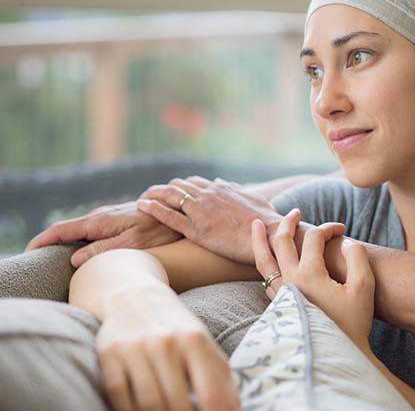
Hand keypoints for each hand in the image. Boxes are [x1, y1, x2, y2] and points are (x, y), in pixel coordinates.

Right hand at [26, 201, 181, 267]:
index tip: (28, 252)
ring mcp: (110, 217)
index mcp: (100, 221)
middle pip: (68, 230)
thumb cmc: (160, 230)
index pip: (62, 229)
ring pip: (81, 230)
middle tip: (34, 261)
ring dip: (65, 242)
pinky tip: (81, 250)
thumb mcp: (133, 243)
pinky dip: (82, 240)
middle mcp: (102, 216)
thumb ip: (103, 250)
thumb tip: (73, 259)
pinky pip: (93, 231)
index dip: (43, 240)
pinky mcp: (119, 220)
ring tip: (52, 259)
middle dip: (50, 243)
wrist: (180, 211)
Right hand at [97, 283, 239, 410]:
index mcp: (195, 340)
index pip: (211, 392)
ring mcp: (135, 349)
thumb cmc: (176, 330)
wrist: (134, 297)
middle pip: (178, 404)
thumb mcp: (203, 344)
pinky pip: (120, 398)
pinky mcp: (110, 356)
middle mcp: (165, 343)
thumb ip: (219, 377)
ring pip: (148, 405)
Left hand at [138, 176, 281, 264]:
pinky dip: (153, 208)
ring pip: (169, 196)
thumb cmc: (266, 220)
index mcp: (221, 189)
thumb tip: (225, 183)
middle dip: (163, 190)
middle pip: (178, 186)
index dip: (180, 186)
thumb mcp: (252, 199)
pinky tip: (142, 206)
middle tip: (151, 196)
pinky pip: (168, 215)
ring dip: (153, 195)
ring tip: (141, 198)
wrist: (270, 234)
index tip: (172, 192)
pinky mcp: (196, 229)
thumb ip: (236, 190)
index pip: (194, 182)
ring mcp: (201, 211)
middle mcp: (208, 195)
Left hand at [252, 209, 374, 348]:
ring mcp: (281, 294)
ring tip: (256, 224)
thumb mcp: (364, 288)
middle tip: (294, 212)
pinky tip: (267, 260)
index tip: (341, 229)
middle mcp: (290, 281)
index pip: (313, 237)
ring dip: (260, 239)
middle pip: (281, 241)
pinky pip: (265, 278)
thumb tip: (346, 242)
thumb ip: (357, 258)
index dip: (328, 227)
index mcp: (310, 274)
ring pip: (263, 261)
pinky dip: (264, 263)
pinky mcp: (279, 306)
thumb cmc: (353, 323)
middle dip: (288, 222)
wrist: (335, 356)